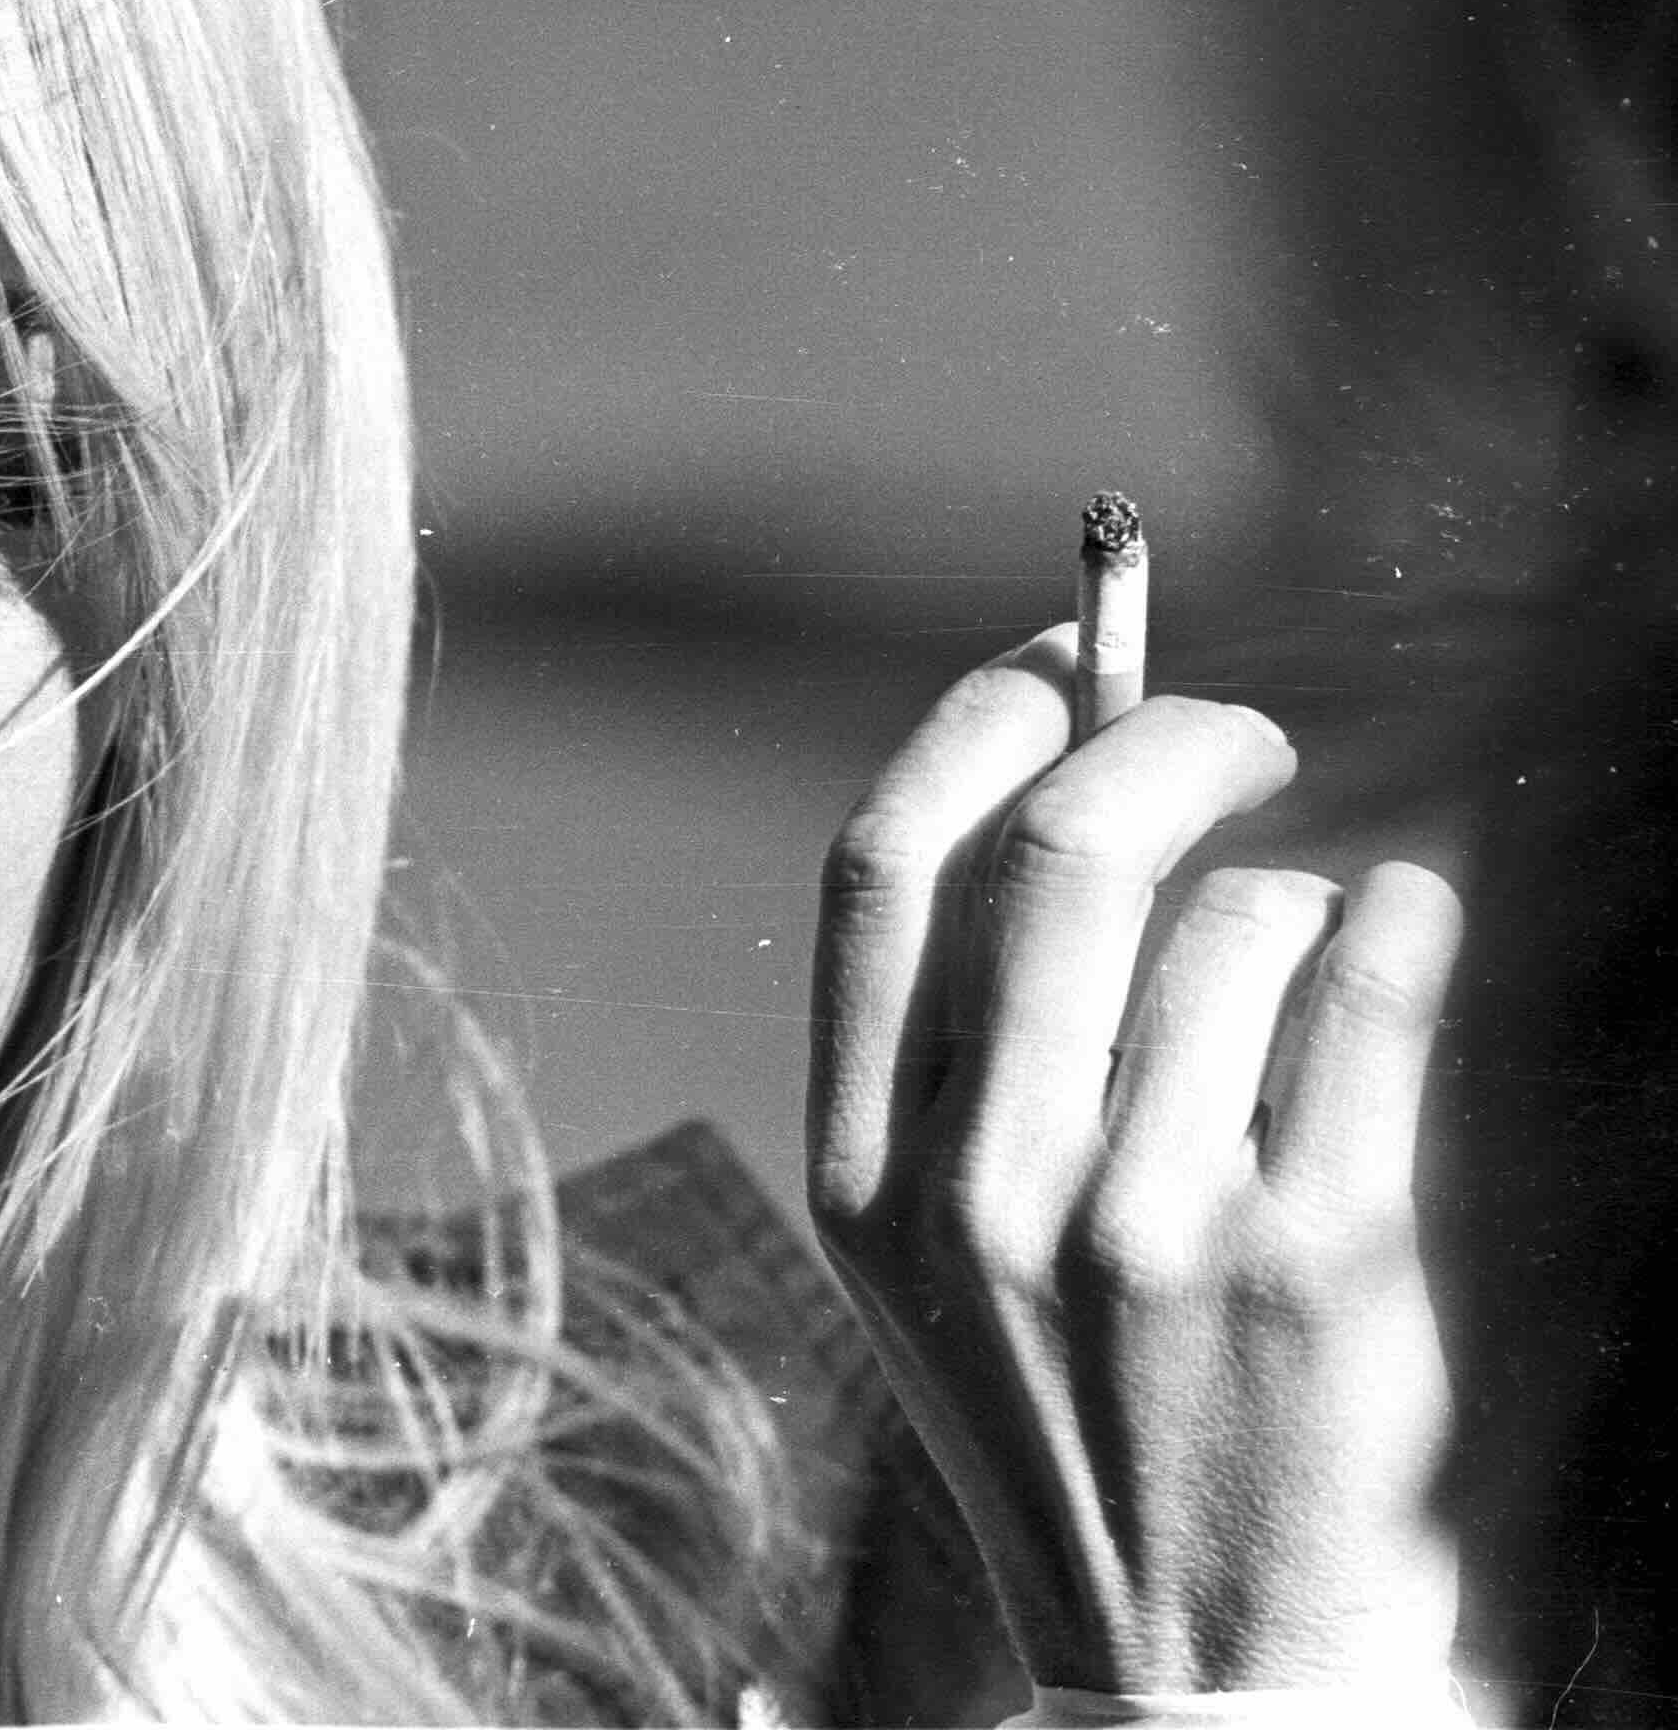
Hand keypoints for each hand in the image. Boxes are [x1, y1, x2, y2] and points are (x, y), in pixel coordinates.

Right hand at [808, 625, 1464, 1694]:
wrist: (1212, 1668)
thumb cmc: (1083, 1428)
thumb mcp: (941, 1264)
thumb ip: (960, 1055)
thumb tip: (1059, 773)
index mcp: (871, 1181)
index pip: (885, 869)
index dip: (979, 719)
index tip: (1063, 654)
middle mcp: (992, 1199)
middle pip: (1066, 849)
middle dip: (1178, 731)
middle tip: (1244, 726)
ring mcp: (1157, 1235)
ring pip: (1243, 916)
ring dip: (1305, 886)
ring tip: (1323, 956)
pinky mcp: (1327, 1269)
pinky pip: (1379, 988)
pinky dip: (1411, 919)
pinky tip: (1412, 936)